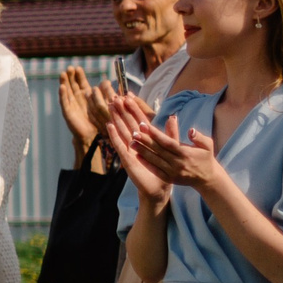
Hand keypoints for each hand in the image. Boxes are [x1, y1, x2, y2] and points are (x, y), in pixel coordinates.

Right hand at [57, 66, 105, 143]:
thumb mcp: (105, 104)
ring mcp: (71, 104)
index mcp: (86, 96)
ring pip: (66, 91)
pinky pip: (64, 102)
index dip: (79, 75)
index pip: (81, 82)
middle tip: (69, 68)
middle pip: (72, 84)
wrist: (93, 135)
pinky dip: (62, 94)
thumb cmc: (100, 121)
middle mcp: (77, 98)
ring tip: (62, 73)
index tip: (78, 67)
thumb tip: (107, 81)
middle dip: (70, 76)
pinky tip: (62, 87)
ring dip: (64, 82)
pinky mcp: (67, 112)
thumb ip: (105, 93)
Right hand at [103, 93, 171, 207]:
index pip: (138, 119)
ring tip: (110, 106)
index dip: (133, 107)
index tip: (127, 95)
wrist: (160, 186)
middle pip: (127, 122)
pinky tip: (109, 125)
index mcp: (147, 139)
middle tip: (114, 96)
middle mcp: (136, 142)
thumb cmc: (165, 169)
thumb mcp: (171, 148)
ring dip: (116, 118)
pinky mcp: (127, 158)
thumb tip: (173, 117)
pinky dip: (114, 135)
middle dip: (121, 110)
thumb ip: (171, 133)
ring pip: (121, 130)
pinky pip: (119, 144)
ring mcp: (130, 149)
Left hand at [132, 112, 227, 193]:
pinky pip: (155, 170)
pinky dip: (146, 163)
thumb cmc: (206, 158)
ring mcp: (173, 172)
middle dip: (145, 141)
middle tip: (133, 132)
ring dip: (142, 151)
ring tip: (131, 142)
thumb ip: (199, 137)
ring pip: (155, 160)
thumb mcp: (207, 145)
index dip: (155, 134)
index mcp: (186, 153)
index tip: (144, 125)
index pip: (168, 142)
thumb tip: (190, 130)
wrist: (207, 178)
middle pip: (159, 150)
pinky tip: (137, 156)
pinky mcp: (169, 179)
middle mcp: (178, 163)